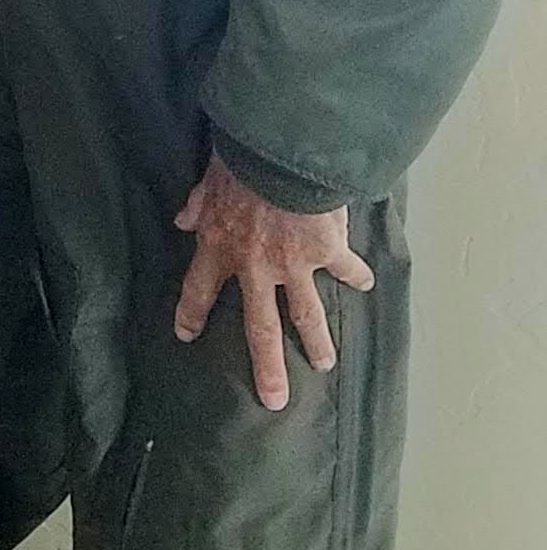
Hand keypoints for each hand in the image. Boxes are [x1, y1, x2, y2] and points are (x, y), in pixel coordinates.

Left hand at [173, 153, 374, 410]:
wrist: (281, 150)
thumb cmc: (240, 157)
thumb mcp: (209, 177)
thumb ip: (198, 203)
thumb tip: (183, 219)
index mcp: (220, 246)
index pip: (198, 288)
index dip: (191, 313)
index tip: (186, 335)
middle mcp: (256, 266)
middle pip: (259, 327)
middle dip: (267, 366)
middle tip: (274, 399)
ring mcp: (293, 264)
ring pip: (306, 314)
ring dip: (317, 342)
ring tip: (324, 365)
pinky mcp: (326, 251)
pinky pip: (344, 267)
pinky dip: (356, 274)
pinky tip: (366, 284)